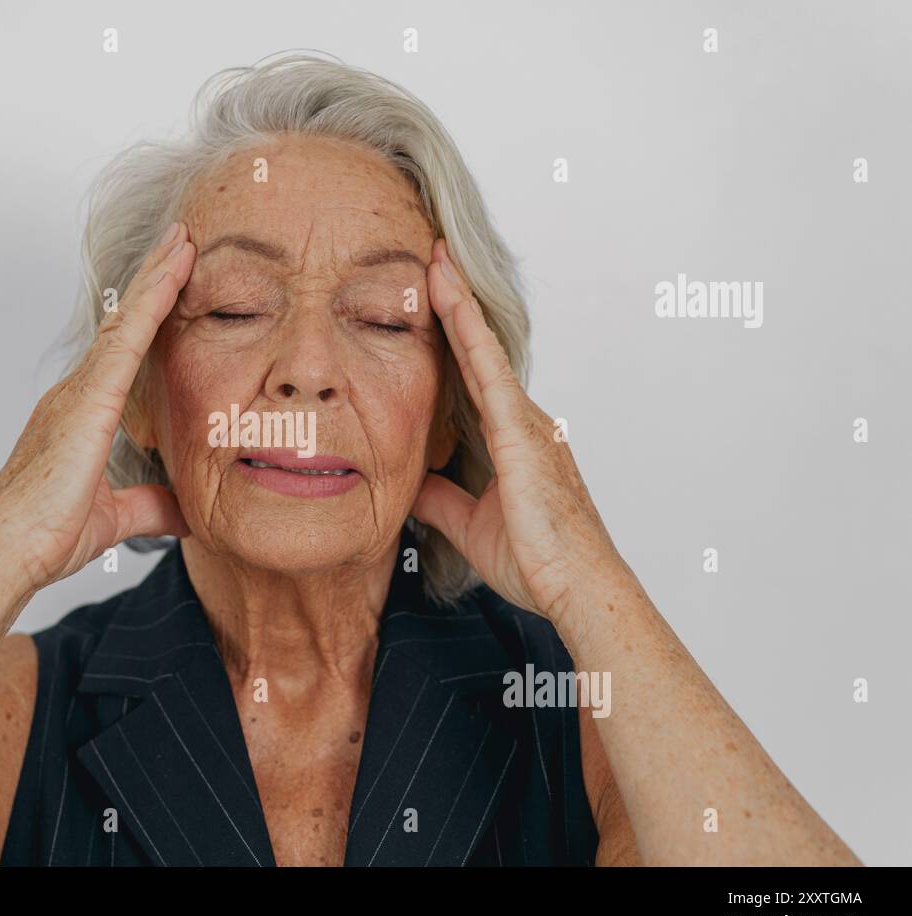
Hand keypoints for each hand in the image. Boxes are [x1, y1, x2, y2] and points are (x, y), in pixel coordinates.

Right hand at [0, 221, 194, 591]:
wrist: (7, 553)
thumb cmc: (43, 538)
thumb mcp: (115, 518)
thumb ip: (151, 507)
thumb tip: (188, 509)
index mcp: (80, 416)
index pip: (123, 353)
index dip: (146, 314)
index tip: (172, 281)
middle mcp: (74, 394)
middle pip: (122, 324)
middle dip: (152, 281)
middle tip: (180, 240)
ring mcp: (76, 393)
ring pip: (124, 320)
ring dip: (156, 277)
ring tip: (183, 239)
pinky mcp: (85, 401)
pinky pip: (126, 339)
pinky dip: (152, 302)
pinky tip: (174, 272)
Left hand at [411, 237, 626, 626]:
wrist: (578, 588)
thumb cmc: (539, 562)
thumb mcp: (469, 525)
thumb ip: (439, 499)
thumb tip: (408, 482)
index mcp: (513, 440)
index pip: (473, 375)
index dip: (454, 335)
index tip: (433, 296)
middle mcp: (524, 421)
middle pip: (479, 350)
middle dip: (456, 302)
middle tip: (433, 257)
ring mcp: (528, 422)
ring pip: (484, 349)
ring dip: (459, 303)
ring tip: (436, 260)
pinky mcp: (523, 433)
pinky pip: (489, 371)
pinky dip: (469, 333)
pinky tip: (451, 301)